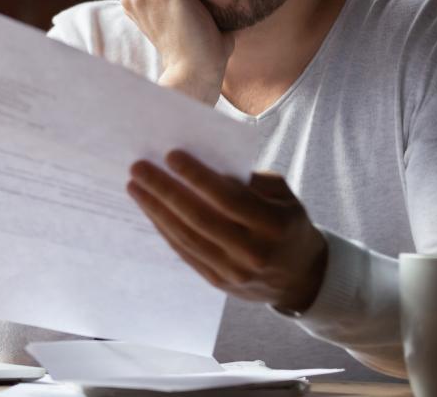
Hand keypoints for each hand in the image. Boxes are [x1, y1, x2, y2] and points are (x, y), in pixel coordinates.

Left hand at [127, 150, 327, 312]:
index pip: (228, 198)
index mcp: (274, 225)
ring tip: (136, 186)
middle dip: (165, 191)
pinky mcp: (218, 282)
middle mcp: (253, 252)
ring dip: (156, 210)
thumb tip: (205, 164)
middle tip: (139, 168)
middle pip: (200, 218)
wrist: (300, 276)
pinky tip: (150, 210)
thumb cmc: (287, 222)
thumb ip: (250, 180)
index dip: (197, 177)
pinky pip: (185, 252)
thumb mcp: (283, 194)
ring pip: (186, 237)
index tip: (171, 155)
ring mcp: (233, 272)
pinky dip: (164, 229)